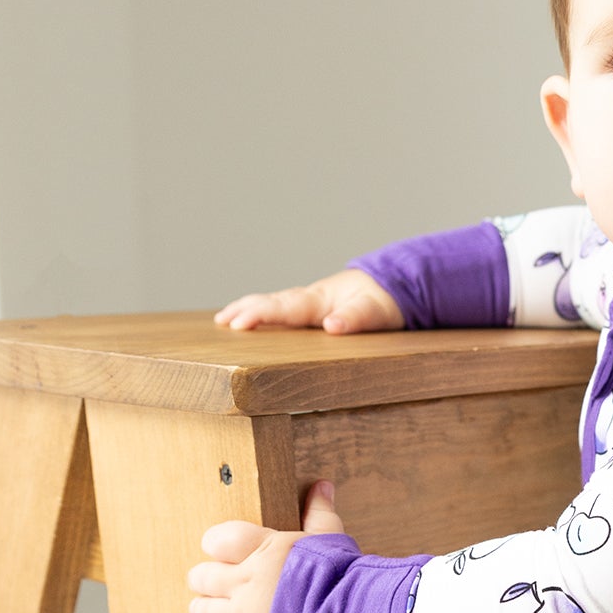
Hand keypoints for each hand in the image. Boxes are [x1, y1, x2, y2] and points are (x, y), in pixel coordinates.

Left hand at [187, 483, 346, 612]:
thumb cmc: (341, 577)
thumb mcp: (330, 539)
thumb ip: (319, 512)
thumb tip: (322, 485)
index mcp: (262, 550)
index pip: (216, 539)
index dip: (215, 544)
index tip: (220, 549)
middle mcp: (244, 582)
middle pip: (201, 577)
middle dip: (205, 578)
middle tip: (215, 581)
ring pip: (202, 610)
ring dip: (207, 608)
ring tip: (218, 608)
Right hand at [214, 268, 402, 332]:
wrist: (392, 285)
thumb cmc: (383, 302)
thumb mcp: (376, 313)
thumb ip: (355, 318)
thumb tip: (332, 326)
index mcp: (320, 301)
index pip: (284, 308)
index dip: (259, 315)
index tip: (237, 324)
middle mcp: (310, 300)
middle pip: (272, 302)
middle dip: (245, 310)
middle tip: (221, 322)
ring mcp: (309, 303)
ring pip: (273, 304)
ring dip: (248, 310)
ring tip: (223, 321)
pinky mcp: (312, 309)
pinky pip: (281, 310)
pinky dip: (262, 313)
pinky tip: (250, 321)